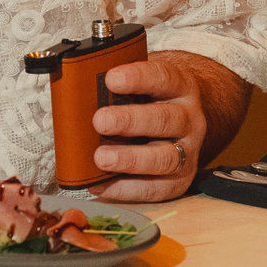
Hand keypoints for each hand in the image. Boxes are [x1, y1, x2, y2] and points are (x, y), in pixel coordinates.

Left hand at [89, 55, 206, 202]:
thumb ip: (117, 88)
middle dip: (129, 121)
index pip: (162, 77)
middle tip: (100, 121)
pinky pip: (155, 188)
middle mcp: (188, 118)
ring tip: (101, 158)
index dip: (138, 77)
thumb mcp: (138, 84)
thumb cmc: (148, 98)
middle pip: (164, 120)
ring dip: (130, 159)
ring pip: (165, 158)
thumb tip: (78, 95)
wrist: (176, 118)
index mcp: (179, 86)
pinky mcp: (180, 179)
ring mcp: (188, 151)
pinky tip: (101, 183)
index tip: (111, 79)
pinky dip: (126, 188)